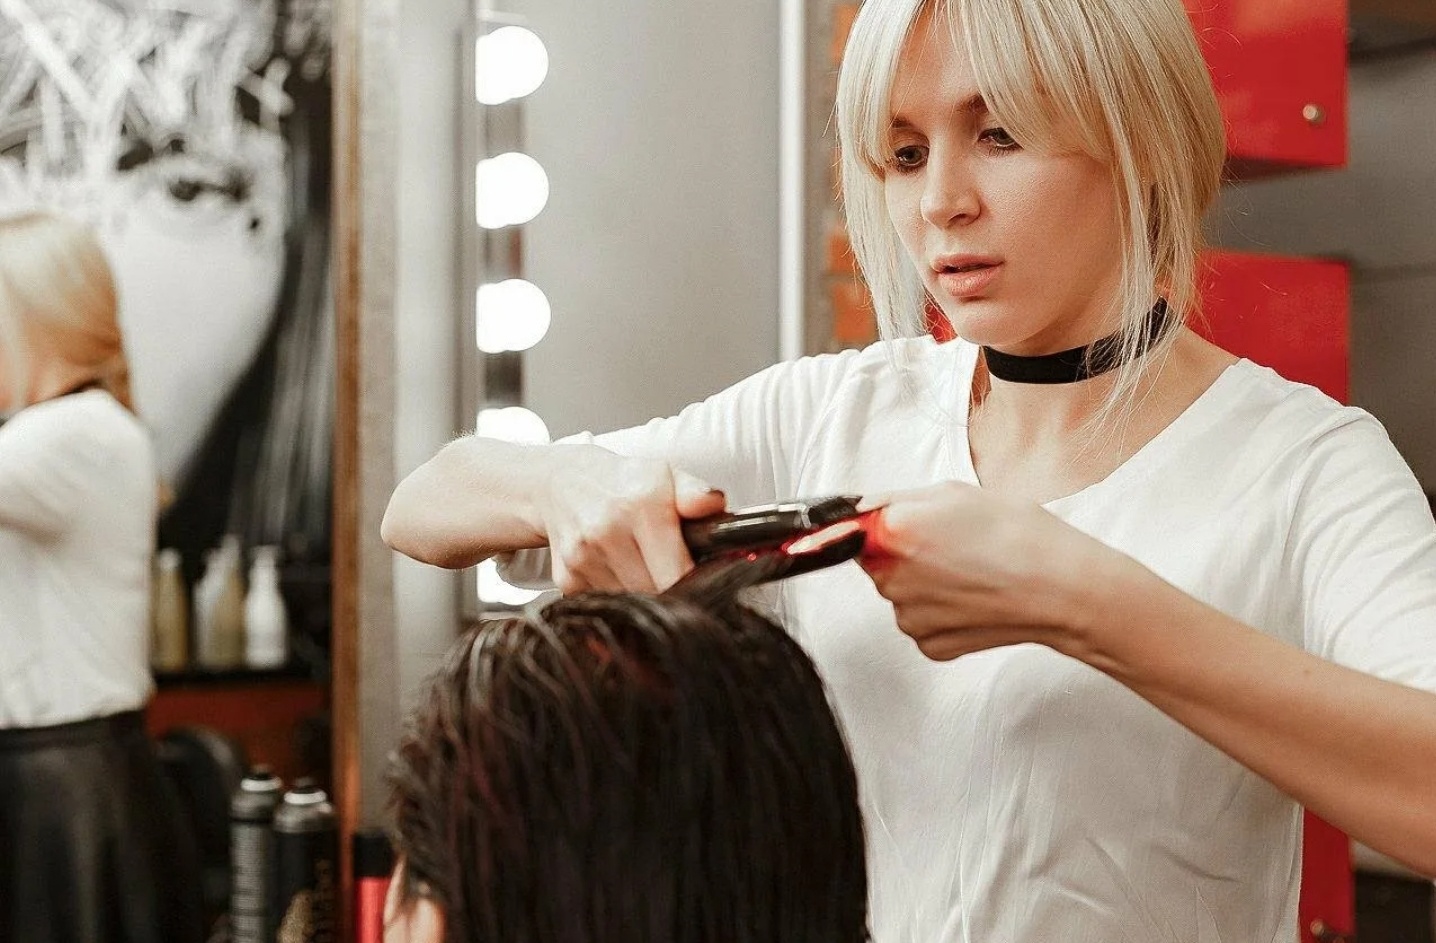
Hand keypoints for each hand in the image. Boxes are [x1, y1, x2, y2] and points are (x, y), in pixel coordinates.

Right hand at [541, 449, 725, 593]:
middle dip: (671, 591)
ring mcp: (582, 558)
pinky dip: (616, 597)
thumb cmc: (624, 484)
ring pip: (631, 605)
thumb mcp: (665, 476)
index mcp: (640, 505)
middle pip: (655, 595)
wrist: (562, 482)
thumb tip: (713, 505)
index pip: (676, 574)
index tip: (703, 583)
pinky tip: (618, 572)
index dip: (695, 585)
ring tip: (644, 567)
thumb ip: (695, 492)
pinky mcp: (566, 578)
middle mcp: (606, 531)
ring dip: (643, 595)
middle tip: (674, 572)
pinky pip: (606, 605)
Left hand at [857, 482, 1113, 660]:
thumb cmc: (1018, 534)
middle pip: (878, 562)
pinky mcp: (929, 644)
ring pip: (901, 593)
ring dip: (923, 583)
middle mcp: (891, 578)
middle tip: (952, 544)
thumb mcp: (955, 492)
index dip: (880, 526)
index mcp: (893, 532)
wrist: (1062, 588)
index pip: (853, 529)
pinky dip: (941, 611)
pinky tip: (974, 597)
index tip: (899, 527)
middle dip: (903, 553)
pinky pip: (922, 621)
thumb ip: (896, 499)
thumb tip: (859, 510)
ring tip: (971, 570)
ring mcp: (908, 616)